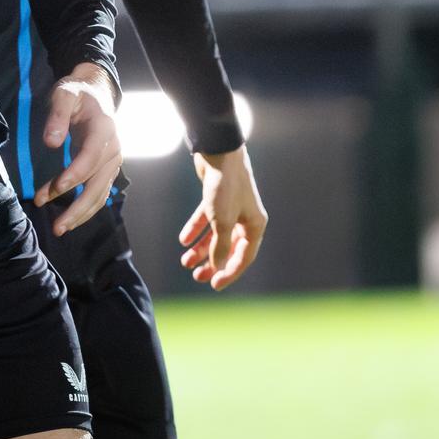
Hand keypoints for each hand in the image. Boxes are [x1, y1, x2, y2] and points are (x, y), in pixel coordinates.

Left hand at [31, 62, 121, 235]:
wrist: (96, 93)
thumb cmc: (76, 93)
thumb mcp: (64, 93)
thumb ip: (57, 114)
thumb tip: (51, 142)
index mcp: (104, 129)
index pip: (90, 158)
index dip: (74, 175)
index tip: (54, 189)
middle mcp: (113, 149)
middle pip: (98, 185)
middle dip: (77, 208)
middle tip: (57, 226)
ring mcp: (113, 162)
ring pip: (100, 195)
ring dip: (80, 213)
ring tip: (59, 227)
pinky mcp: (108, 170)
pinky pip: (99, 194)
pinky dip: (85, 208)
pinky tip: (69, 218)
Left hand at [178, 145, 267, 289]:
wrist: (217, 153)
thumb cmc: (225, 187)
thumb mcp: (221, 221)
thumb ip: (220, 246)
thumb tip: (218, 266)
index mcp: (255, 226)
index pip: (244, 257)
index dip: (229, 272)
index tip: (214, 285)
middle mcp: (245, 218)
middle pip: (229, 248)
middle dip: (213, 263)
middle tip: (197, 276)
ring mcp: (230, 208)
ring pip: (215, 235)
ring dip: (201, 249)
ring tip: (185, 261)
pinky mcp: (216, 199)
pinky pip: (206, 220)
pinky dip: (195, 229)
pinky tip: (183, 239)